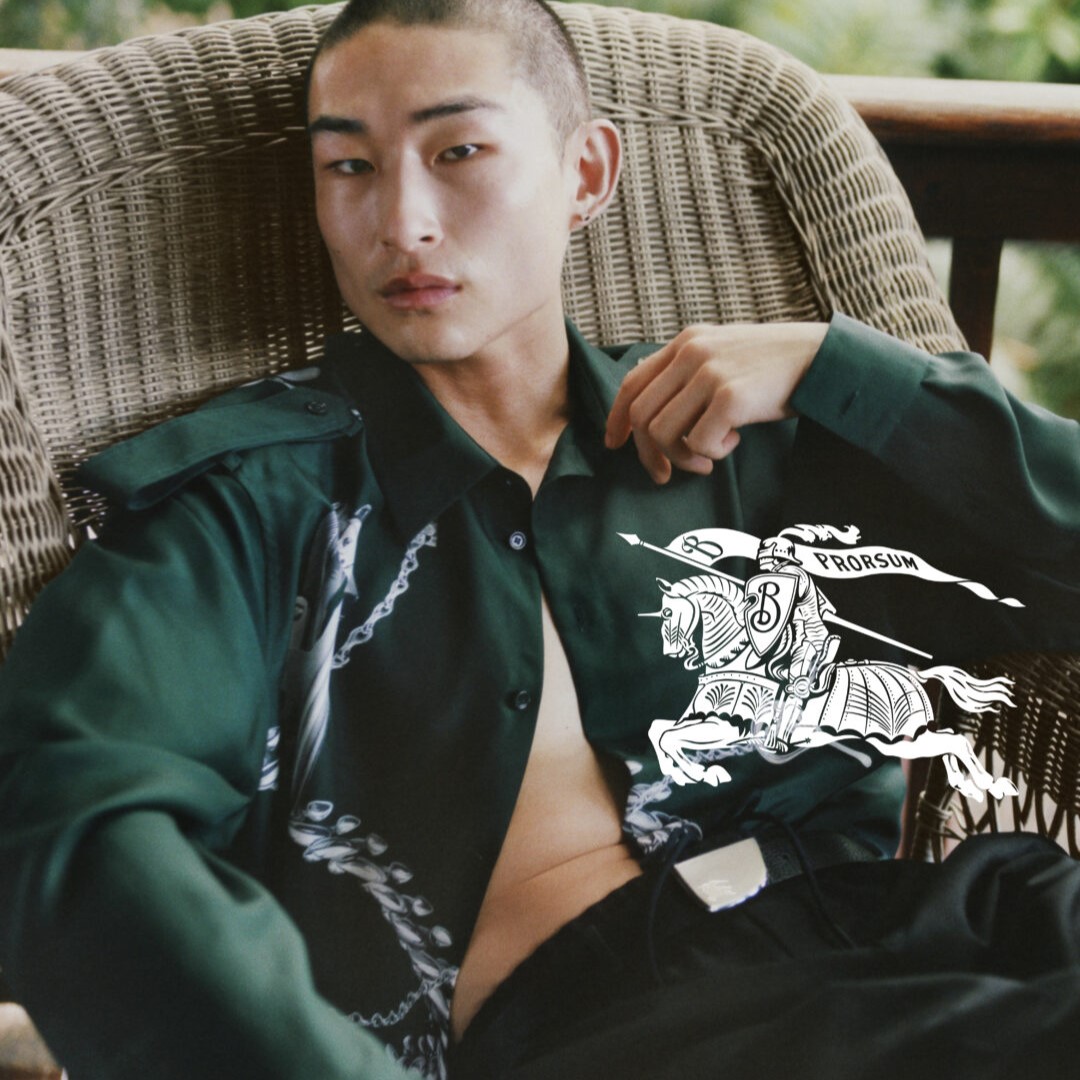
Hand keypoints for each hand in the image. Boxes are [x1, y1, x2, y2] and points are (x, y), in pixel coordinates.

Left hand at [604, 322, 828, 482]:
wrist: (823, 358)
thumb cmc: (774, 365)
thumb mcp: (724, 353)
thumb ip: (688, 370)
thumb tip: (651, 407)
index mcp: (686, 342)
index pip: (632, 383)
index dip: (617, 419)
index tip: (615, 445)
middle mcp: (691, 352)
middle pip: (641, 415)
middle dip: (649, 454)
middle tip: (667, 474)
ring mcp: (710, 373)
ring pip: (664, 432)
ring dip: (684, 457)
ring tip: (709, 458)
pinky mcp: (731, 396)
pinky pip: (700, 442)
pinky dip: (713, 452)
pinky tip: (735, 442)